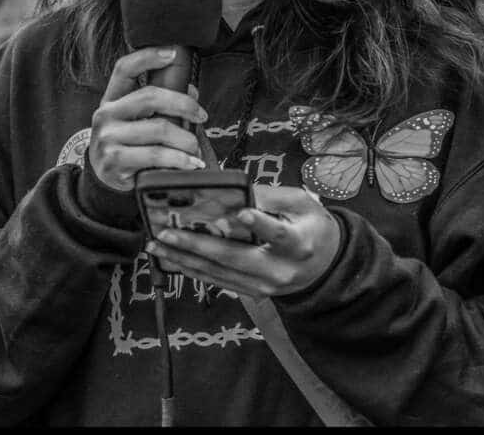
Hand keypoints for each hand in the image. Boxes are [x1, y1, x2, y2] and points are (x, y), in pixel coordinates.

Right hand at [87, 47, 207, 191]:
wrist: (106, 178)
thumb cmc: (130, 145)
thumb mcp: (138, 122)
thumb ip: (161, 105)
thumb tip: (192, 92)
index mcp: (112, 99)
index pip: (124, 69)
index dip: (148, 57)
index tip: (172, 54)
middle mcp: (106, 114)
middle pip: (150, 97)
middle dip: (184, 105)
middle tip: (202, 116)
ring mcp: (107, 137)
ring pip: (159, 129)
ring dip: (186, 139)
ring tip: (195, 147)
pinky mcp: (114, 161)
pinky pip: (157, 155)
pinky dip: (180, 159)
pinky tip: (191, 163)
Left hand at [144, 184, 341, 296]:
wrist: (325, 267)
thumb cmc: (313, 228)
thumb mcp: (303, 203)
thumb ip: (271, 196)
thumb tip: (234, 191)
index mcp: (299, 243)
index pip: (278, 233)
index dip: (260, 224)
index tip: (242, 213)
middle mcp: (280, 269)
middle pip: (234, 258)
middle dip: (197, 245)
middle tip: (167, 232)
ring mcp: (264, 285)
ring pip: (219, 273)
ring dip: (184, 259)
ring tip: (158, 244)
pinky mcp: (252, 293)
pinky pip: (218, 281)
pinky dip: (193, 270)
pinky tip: (172, 259)